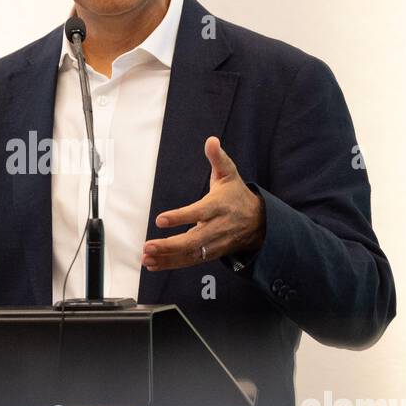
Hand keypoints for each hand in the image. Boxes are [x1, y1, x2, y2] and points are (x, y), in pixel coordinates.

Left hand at [141, 136, 264, 271]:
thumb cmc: (237, 196)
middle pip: (193, 240)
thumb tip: (211, 140)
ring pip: (190, 254)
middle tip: (149, 246)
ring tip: (147, 258)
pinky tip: (153, 264)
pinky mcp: (210, 253)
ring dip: (167, 258)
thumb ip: (218, 158)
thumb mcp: (230, 174)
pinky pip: (190, 261)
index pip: (199, 212)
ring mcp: (214, 243)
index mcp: (219, 206)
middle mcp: (217, 227)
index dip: (181, 217)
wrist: (258, 222)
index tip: (161, 219)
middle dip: (170, 245)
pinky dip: (171, 264)